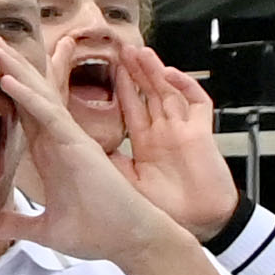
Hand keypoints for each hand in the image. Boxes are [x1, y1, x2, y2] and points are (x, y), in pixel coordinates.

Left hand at [0, 43, 186, 263]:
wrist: (128, 241)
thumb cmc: (97, 232)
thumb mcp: (46, 229)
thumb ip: (18, 223)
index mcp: (50, 153)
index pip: (23, 114)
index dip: (4, 90)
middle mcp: (59, 139)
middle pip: (30, 95)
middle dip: (8, 67)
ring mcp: (69, 138)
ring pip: (38, 95)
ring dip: (15, 70)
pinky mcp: (78, 144)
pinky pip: (50, 114)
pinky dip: (29, 96)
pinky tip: (9, 79)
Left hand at [107, 47, 234, 236]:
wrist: (202, 225)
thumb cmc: (167, 209)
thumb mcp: (126, 182)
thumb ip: (106, 163)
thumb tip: (72, 151)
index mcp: (145, 142)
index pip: (128, 107)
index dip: (118, 88)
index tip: (105, 70)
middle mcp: (164, 131)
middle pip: (147, 92)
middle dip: (134, 71)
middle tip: (121, 49)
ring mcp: (183, 130)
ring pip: (168, 92)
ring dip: (154, 72)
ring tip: (139, 52)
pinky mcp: (202, 134)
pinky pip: (198, 104)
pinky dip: (185, 88)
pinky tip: (170, 74)